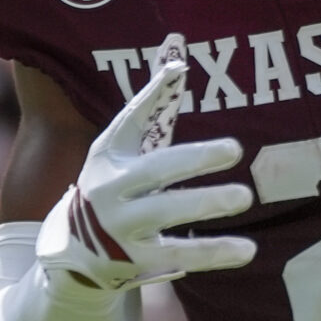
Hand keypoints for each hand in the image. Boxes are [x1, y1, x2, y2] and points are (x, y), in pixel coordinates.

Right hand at [38, 50, 254, 290]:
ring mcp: (122, 227)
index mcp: (110, 157)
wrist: (73, 250)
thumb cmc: (112, 185)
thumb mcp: (120, 148)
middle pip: (155, 171)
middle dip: (194, 158)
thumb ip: (150, 108)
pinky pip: (181, 256)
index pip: (129, 120)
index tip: (179, 71)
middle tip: (235, 148)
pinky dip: (214, 253)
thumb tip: (178, 59)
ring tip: (244, 196)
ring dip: (206, 203)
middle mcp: (111, 190)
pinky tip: (247, 249)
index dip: (151, 96)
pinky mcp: (137, 261)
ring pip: (167, 214)